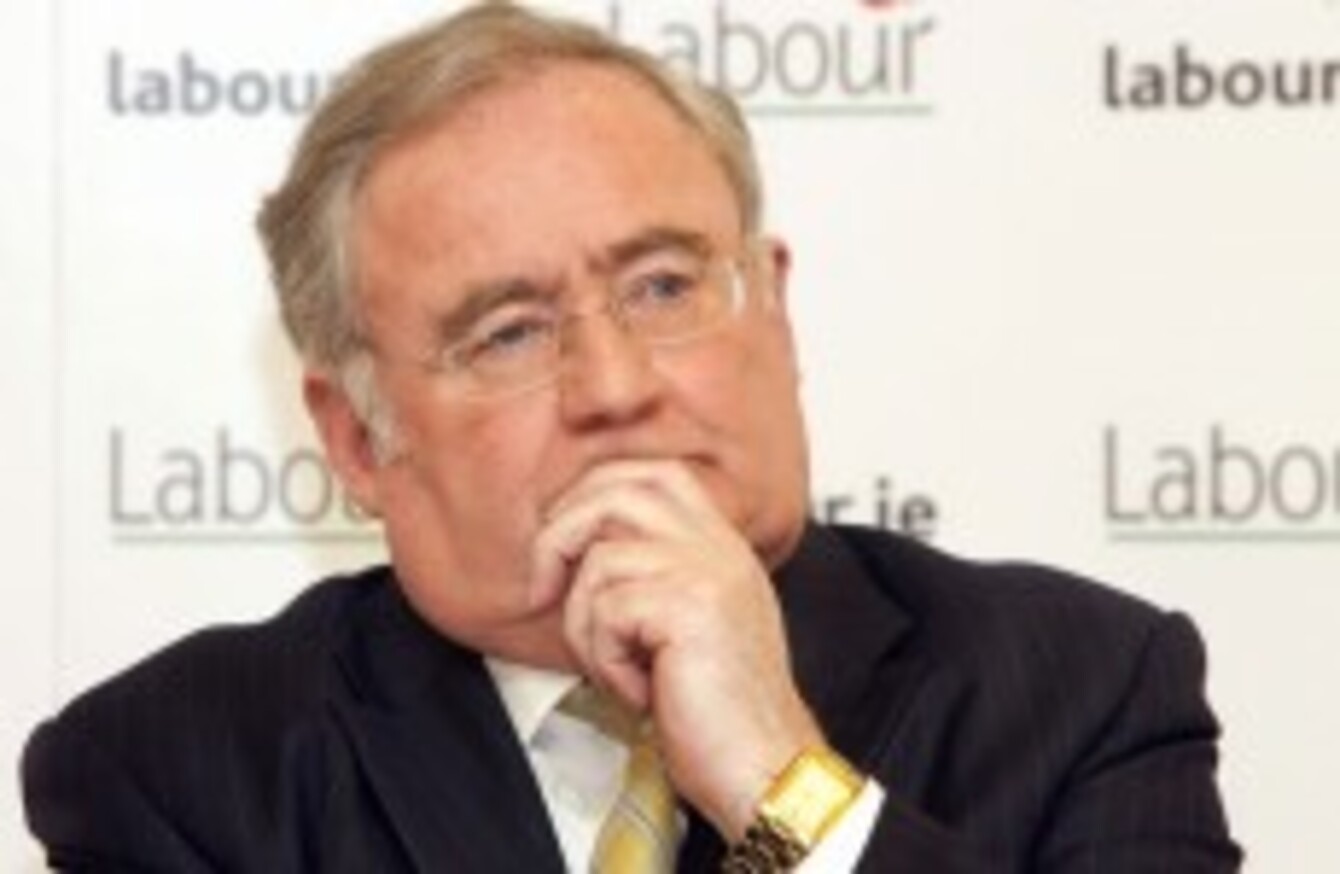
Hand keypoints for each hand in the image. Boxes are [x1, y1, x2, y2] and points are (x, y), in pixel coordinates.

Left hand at [531, 460, 823, 838]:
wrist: (766, 769)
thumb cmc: (718, 716)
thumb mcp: (690, 628)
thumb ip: (655, 578)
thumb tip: (577, 552)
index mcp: (722, 547)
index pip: (653, 474)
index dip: (592, 496)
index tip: (561, 549)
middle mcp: (720, 549)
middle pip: (618, 488)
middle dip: (560, 535)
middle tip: (543, 590)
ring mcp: (708, 571)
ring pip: (599, 560)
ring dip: (586, 626)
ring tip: (619, 668)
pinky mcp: (690, 606)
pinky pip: (606, 610)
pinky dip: (606, 660)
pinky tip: (642, 690)